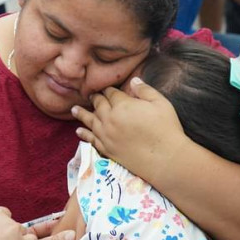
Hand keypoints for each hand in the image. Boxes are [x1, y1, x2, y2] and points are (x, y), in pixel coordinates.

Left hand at [71, 78, 190, 183]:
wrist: (165, 159)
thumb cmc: (166, 129)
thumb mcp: (161, 103)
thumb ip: (145, 90)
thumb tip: (134, 80)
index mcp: (122, 105)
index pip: (111, 93)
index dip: (109, 89)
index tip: (107, 88)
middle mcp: (110, 119)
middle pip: (98, 105)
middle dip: (95, 98)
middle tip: (90, 95)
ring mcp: (106, 135)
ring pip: (90, 121)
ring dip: (81, 114)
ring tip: (73, 109)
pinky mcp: (107, 149)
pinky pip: (91, 139)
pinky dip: (83, 134)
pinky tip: (78, 131)